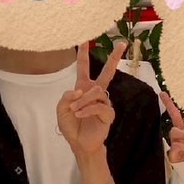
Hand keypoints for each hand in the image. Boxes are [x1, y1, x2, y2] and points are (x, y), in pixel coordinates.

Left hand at [57, 42, 122, 156]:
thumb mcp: (61, 109)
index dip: (84, 54)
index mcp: (84, 88)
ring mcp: (104, 103)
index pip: (84, 68)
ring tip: (75, 111)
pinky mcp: (108, 114)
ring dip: (82, 101)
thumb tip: (79, 91)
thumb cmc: (71, 126)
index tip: (85, 40)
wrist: (79, 143)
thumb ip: (66, 97)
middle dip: (114, 58)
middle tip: (121, 44)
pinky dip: (87, 110)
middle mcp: (96, 93)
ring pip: (96, 92)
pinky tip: (80, 115)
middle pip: (107, 72)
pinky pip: (99, 106)